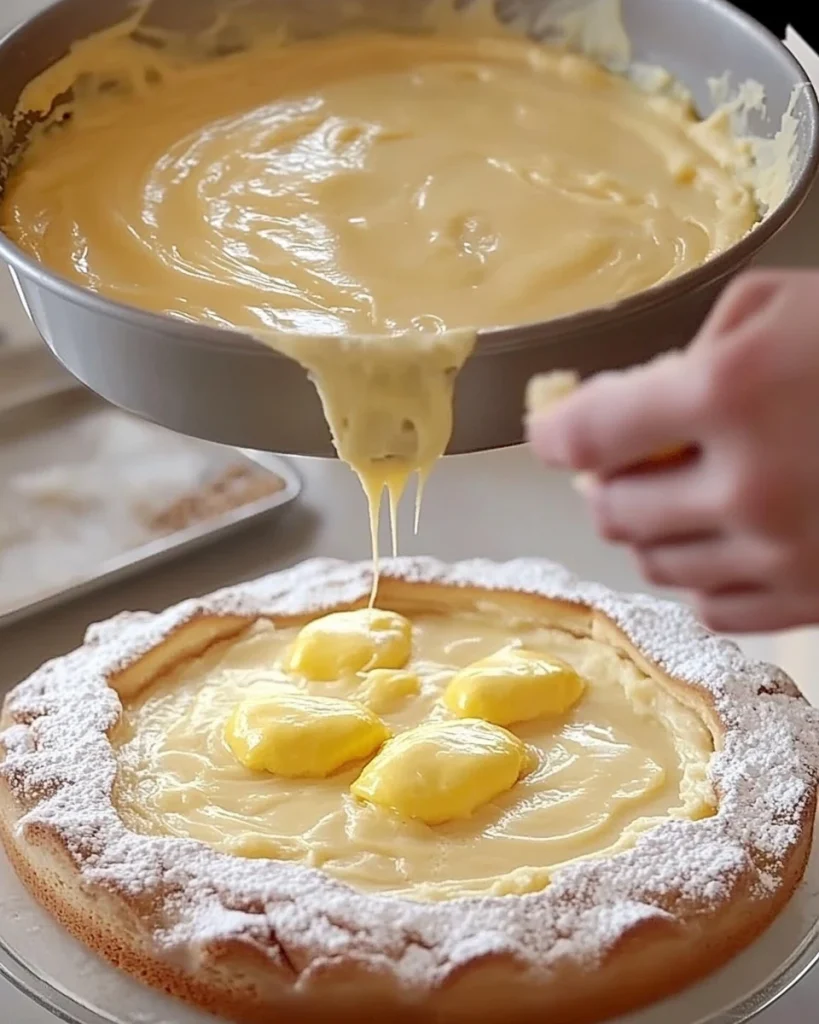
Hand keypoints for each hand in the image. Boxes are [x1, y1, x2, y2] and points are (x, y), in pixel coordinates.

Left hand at [526, 269, 818, 632]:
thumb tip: (628, 406)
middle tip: (619, 459)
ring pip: (653, 562)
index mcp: (728, 392)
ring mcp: (781, 554)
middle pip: (611, 510)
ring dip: (648, 527)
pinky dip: (698, 571)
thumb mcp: (778, 307)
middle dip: (603, 481)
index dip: (553, 432)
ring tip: (676, 492)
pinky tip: (723, 536)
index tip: (548, 430)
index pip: (588, 433)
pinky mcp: (812, 599)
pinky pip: (710, 604)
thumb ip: (691, 352)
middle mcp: (746, 486)